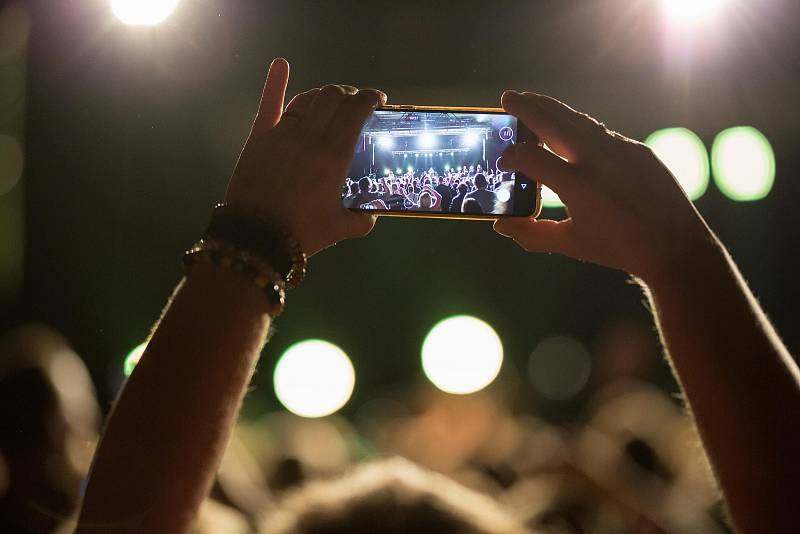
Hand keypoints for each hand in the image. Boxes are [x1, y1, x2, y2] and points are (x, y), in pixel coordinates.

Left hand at [224, 58, 386, 255]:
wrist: (256, 236)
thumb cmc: (302, 232)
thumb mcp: (341, 228)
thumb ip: (361, 219)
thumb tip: (370, 214)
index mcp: (334, 154)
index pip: (356, 111)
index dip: (369, 99)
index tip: (378, 100)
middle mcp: (311, 136)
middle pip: (333, 98)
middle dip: (349, 94)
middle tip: (356, 104)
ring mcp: (282, 133)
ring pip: (308, 99)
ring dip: (324, 94)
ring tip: (331, 100)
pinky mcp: (259, 138)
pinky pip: (269, 104)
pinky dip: (275, 82)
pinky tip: (280, 64)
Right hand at [494, 91, 717, 284]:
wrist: (675, 245)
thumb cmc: (619, 248)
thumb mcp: (570, 244)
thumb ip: (531, 235)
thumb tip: (500, 225)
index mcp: (577, 185)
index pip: (531, 158)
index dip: (512, 156)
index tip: (504, 160)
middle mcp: (598, 159)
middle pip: (553, 123)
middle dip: (527, 108)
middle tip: (508, 97)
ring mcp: (620, 150)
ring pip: (578, 121)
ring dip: (552, 110)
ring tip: (532, 101)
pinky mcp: (637, 150)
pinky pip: (601, 133)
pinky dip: (579, 127)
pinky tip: (568, 128)